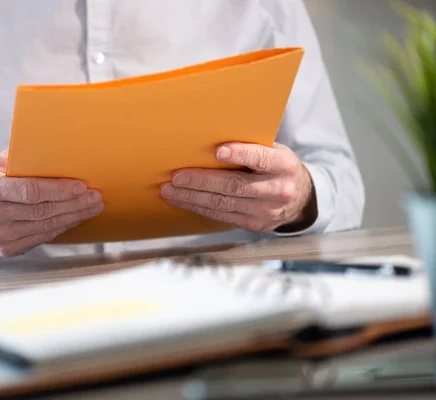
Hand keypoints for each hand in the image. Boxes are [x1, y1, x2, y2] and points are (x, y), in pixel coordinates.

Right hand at [0, 151, 103, 256]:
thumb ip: (22, 158)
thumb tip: (58, 149)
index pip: (30, 191)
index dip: (58, 190)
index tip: (81, 186)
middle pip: (42, 211)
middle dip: (74, 204)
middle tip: (96, 197)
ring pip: (45, 227)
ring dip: (73, 217)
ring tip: (93, 207)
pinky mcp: (6, 249)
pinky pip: (41, 237)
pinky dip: (61, 227)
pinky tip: (75, 217)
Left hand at [160, 143, 316, 232]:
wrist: (301, 198)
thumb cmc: (277, 166)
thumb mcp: (274, 150)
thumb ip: (251, 146)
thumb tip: (209, 137)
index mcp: (284, 165)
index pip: (261, 158)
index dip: (240, 155)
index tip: (218, 151)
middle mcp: (277, 190)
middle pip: (234, 186)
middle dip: (201, 181)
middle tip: (176, 176)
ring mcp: (265, 212)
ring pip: (223, 204)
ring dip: (192, 197)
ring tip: (169, 190)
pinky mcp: (253, 225)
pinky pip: (220, 216)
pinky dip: (198, 207)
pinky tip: (181, 200)